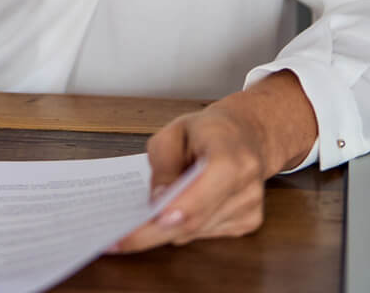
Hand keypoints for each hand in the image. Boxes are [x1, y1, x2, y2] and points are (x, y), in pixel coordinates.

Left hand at [111, 71, 315, 251]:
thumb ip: (163, 165)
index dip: (182, 205)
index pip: (208, 185)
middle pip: (198, 218)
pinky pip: (206, 233)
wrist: (245, 134)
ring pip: (197, 231)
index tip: (154, 219)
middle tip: (120, 240)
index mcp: (231, 153)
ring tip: (138, 222)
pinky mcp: (248, 223)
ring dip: (168, 227)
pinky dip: (184, 226)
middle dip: (156, 231)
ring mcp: (250, 208)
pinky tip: (171, 213)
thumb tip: (156, 202)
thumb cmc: (205, 130)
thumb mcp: (173, 132)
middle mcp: (246, 184)